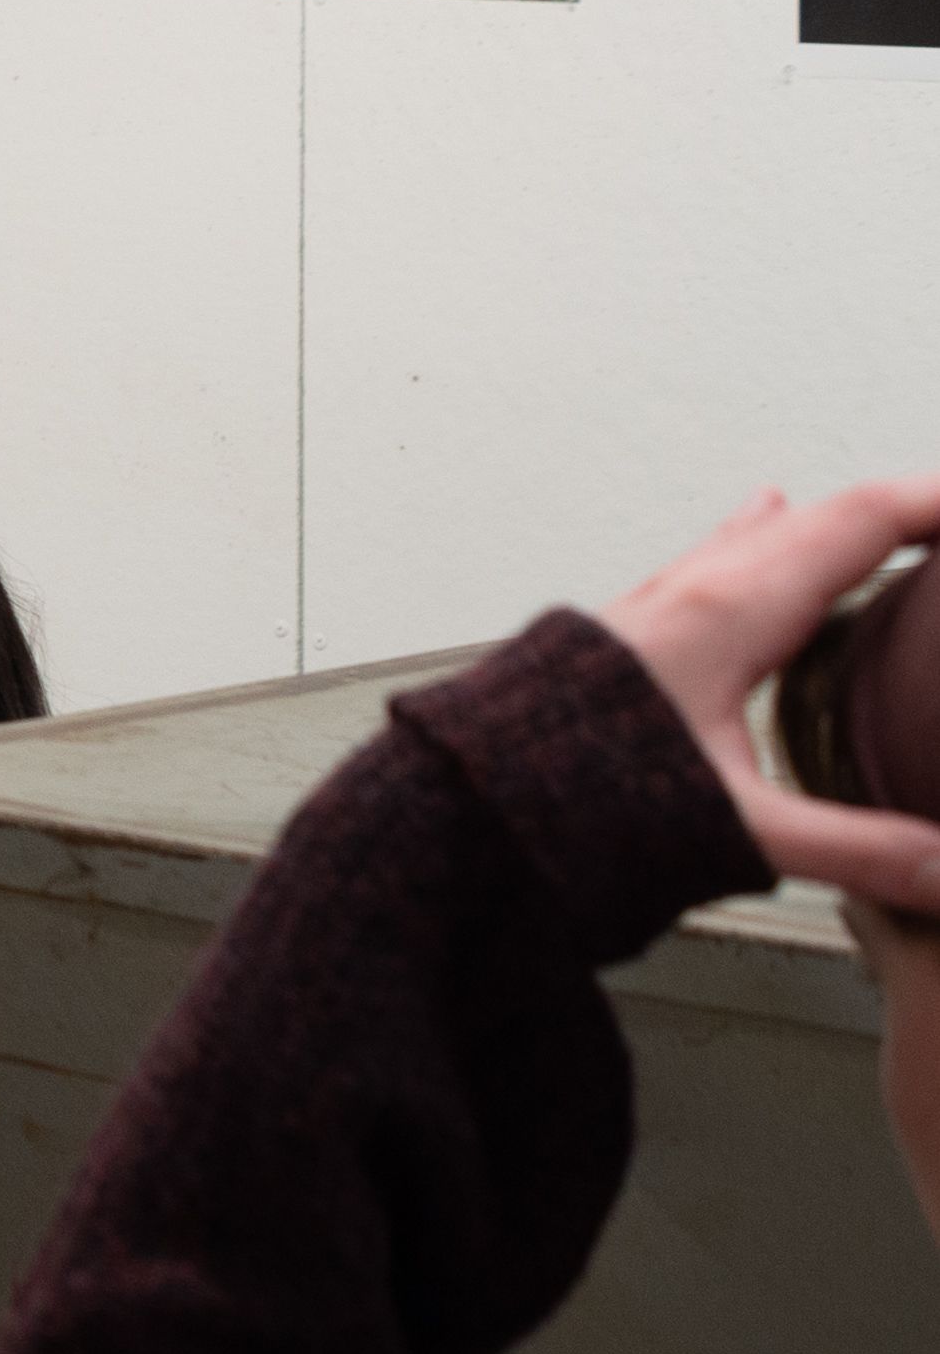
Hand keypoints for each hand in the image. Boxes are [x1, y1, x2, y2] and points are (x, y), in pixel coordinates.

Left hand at [593, 480, 939, 918]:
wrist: (461, 798)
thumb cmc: (575, 798)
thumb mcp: (737, 825)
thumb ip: (855, 851)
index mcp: (731, 610)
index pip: (862, 522)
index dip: (937, 503)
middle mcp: (691, 590)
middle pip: (819, 519)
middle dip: (899, 510)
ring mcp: (652, 605)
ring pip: (759, 536)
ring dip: (826, 522)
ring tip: (872, 512)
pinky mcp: (623, 633)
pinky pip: (713, 559)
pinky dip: (762, 541)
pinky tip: (745, 535)